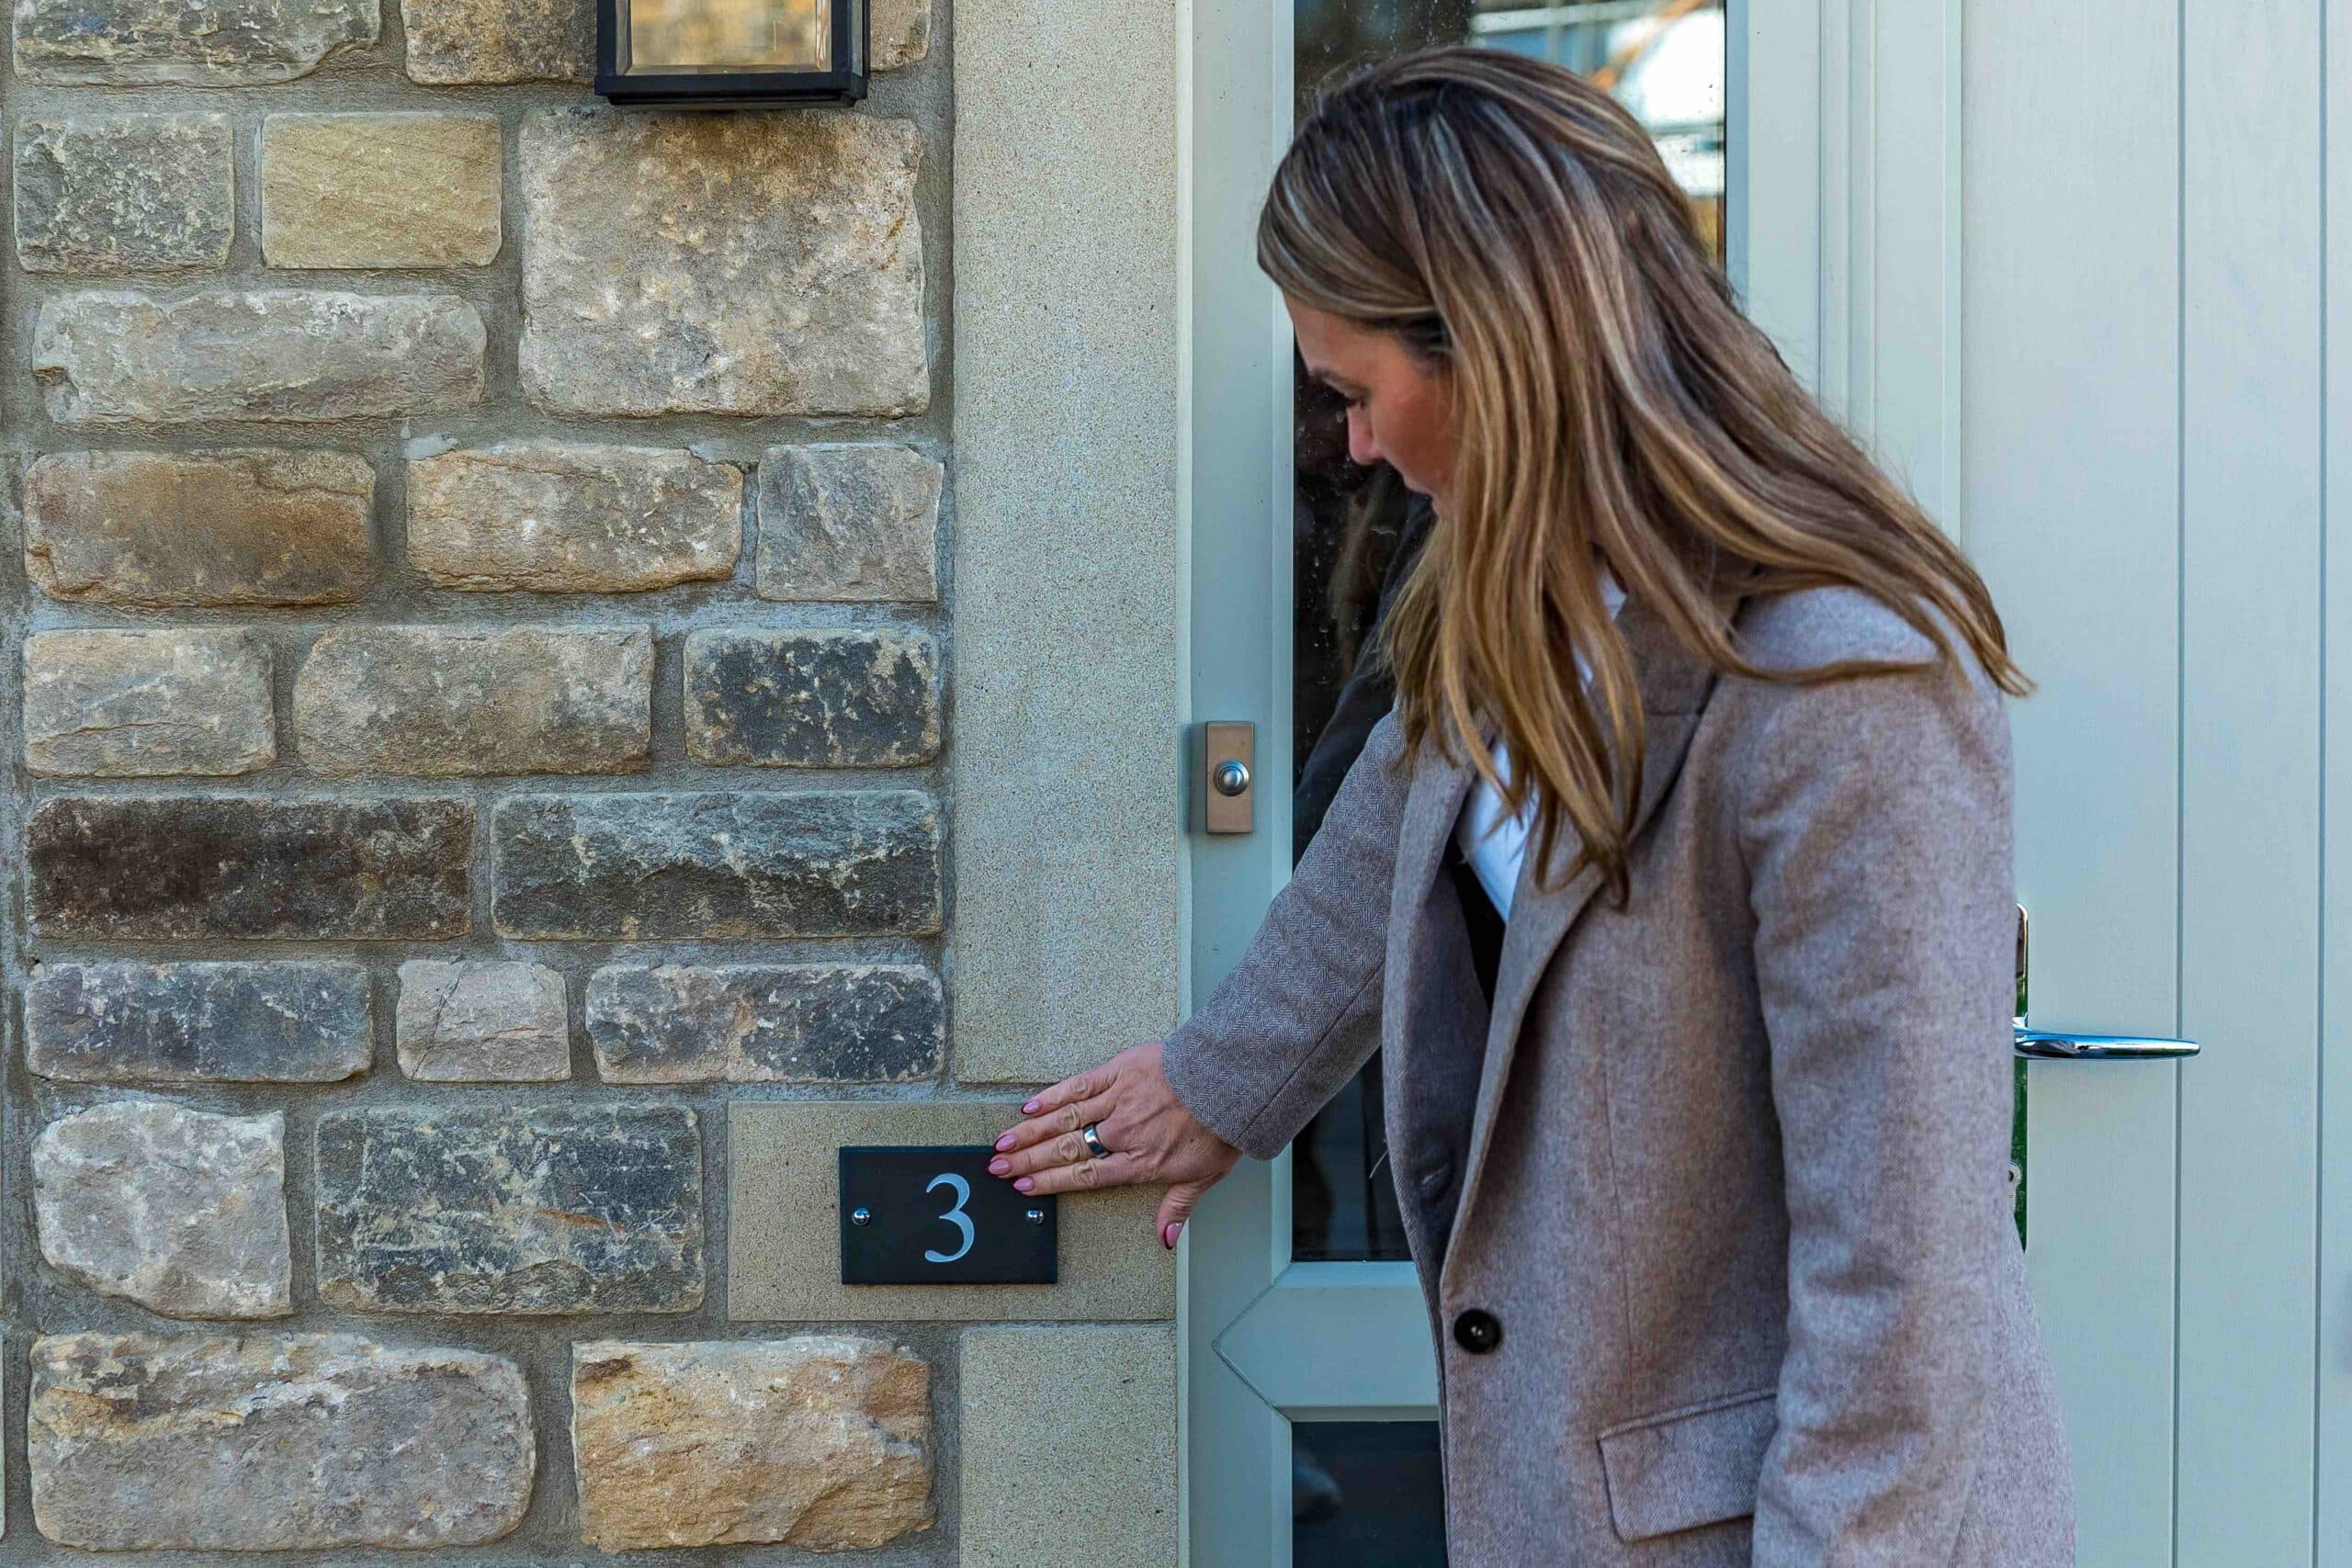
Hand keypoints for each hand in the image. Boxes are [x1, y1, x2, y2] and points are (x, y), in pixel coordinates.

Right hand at [989, 1042, 1240, 1249]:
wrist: (1231, 1080)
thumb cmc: (1221, 1127)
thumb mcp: (1206, 1176)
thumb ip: (1178, 1207)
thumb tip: (1165, 1240)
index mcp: (1140, 1163)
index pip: (1085, 1176)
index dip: (1051, 1182)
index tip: (1023, 1187)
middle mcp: (1122, 1134)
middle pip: (1066, 1150)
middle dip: (1028, 1161)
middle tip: (996, 1167)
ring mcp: (1119, 1101)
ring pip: (1066, 1119)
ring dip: (1031, 1132)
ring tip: (1003, 1142)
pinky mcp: (1121, 1071)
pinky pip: (1080, 1085)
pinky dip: (1053, 1096)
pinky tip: (1031, 1106)